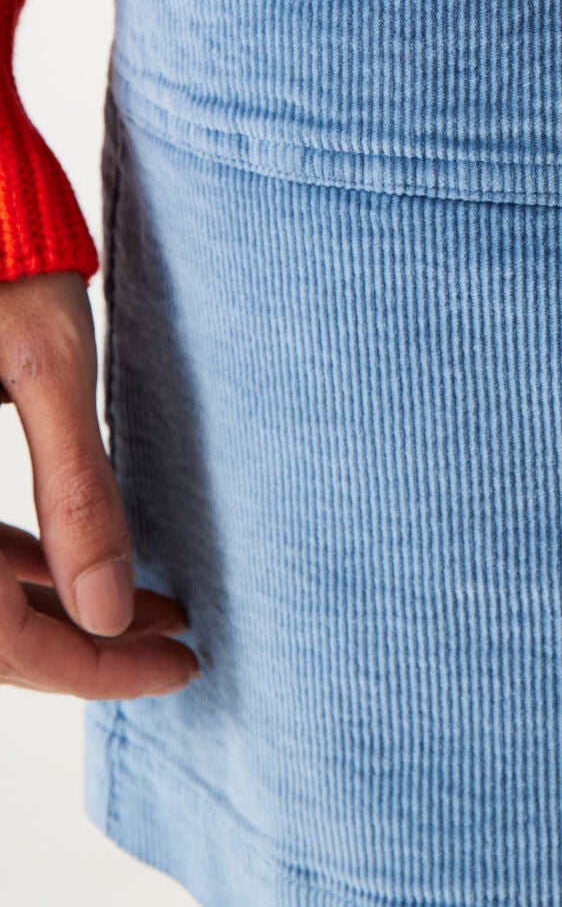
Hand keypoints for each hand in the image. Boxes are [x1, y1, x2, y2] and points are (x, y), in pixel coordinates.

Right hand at [0, 269, 199, 696]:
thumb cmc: (0, 254)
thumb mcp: (47, 364)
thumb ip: (76, 489)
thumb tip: (115, 613)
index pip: (1, 643)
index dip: (94, 670)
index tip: (181, 668)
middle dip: (84, 646)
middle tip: (179, 644)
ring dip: (53, 612)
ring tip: (154, 610)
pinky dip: (14, 572)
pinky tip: (78, 569)